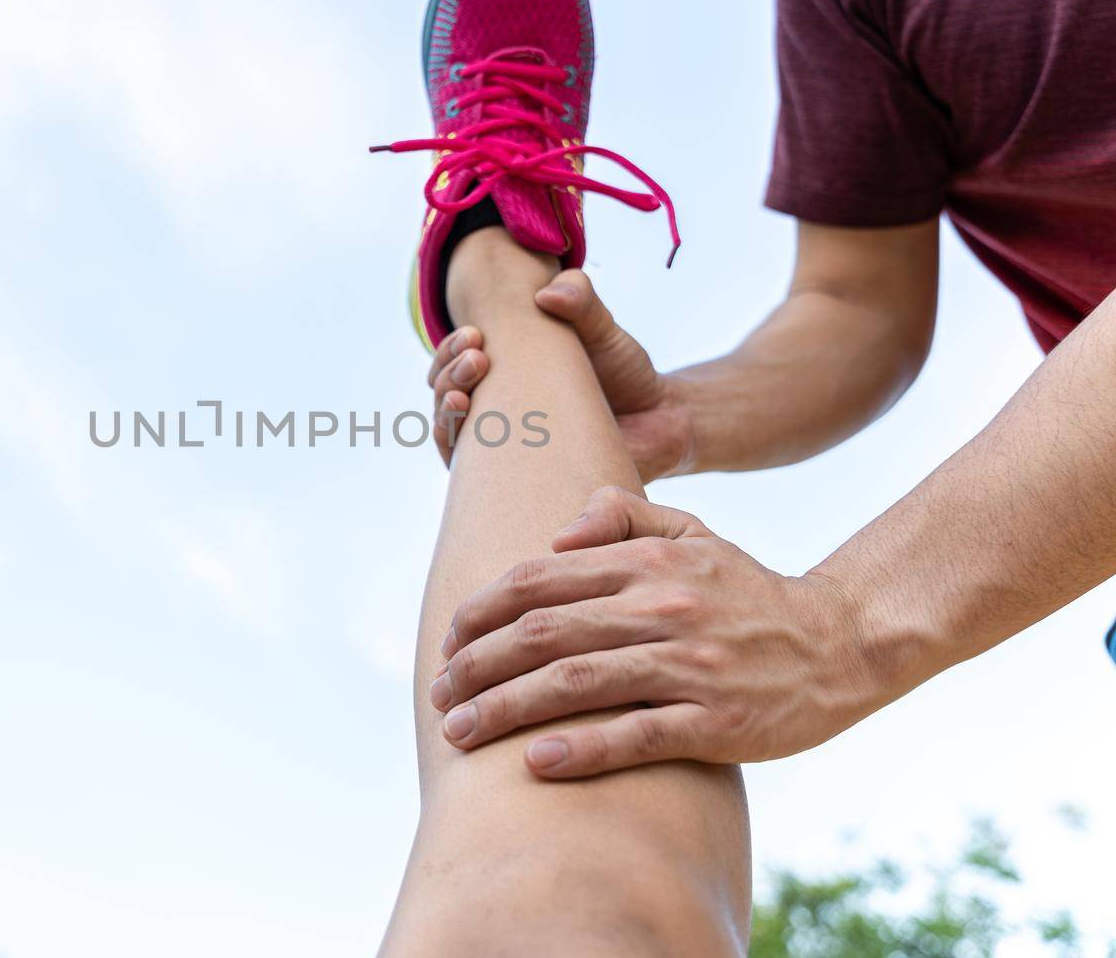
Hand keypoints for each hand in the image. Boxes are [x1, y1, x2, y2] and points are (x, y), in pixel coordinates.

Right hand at [426, 270, 694, 479]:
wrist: (660, 422)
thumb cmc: (624, 373)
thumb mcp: (601, 328)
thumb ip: (580, 299)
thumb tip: (546, 293)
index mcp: (502, 372)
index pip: (451, 362)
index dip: (450, 348)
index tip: (475, 334)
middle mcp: (493, 409)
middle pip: (441, 392)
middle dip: (446, 370)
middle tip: (476, 356)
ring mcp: (500, 446)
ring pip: (447, 430)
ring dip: (444, 408)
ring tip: (462, 392)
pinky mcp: (514, 481)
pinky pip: (469, 474)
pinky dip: (455, 450)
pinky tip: (464, 433)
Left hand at [428, 486, 877, 777]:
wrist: (842, 642)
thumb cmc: (748, 590)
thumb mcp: (693, 532)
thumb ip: (622, 516)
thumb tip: (557, 535)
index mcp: (647, 562)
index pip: (540, 580)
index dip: (483, 611)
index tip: (448, 641)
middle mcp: (662, 607)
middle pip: (543, 633)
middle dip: (478, 665)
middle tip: (438, 694)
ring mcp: (690, 666)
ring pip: (576, 683)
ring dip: (507, 708)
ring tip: (460, 732)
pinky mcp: (717, 720)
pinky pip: (637, 736)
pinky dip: (583, 749)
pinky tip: (537, 764)